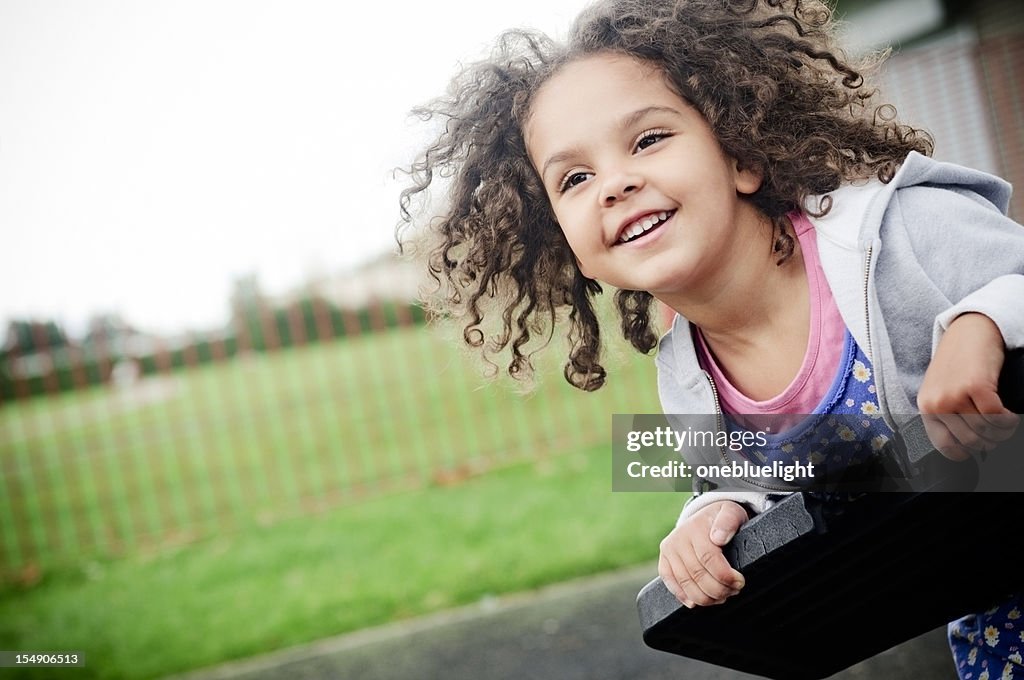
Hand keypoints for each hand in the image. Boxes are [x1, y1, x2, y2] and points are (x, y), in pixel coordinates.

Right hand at [658, 500, 747, 607]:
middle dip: (719, 589)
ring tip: (721, 597)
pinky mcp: (663, 561)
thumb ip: (728, 522)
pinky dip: (683, 596)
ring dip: (705, 597)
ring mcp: (669, 551)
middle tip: (733, 591)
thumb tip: (719, 538)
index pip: (708, 558)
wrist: (703, 516)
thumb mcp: (731, 513)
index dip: (725, 576)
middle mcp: (678, 540)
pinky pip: (670, 582)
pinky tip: (696, 602)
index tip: (739, 582)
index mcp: (695, 528)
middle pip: (697, 575)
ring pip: (685, 583)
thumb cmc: (720, 518)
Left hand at [918, 313, 1019, 459]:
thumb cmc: (957, 362)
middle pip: (969, 440)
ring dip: (1001, 432)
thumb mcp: (941, 390)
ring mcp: (955, 395)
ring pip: (985, 431)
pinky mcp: (975, 386)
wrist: (968, 331)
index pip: (944, 445)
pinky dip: (1008, 420)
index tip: (977, 449)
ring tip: (1005, 425)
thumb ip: (946, 414)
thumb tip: (964, 444)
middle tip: (998, 434)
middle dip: (989, 442)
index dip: (965, 452)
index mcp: (926, 407)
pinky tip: (1010, 415)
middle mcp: (937, 403)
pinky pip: (996, 417)